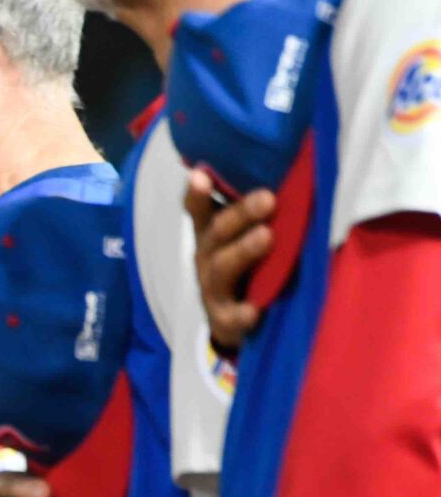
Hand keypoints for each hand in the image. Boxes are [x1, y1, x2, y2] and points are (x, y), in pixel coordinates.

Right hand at [185, 168, 275, 356]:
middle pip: (217, 232)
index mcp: (212, 233)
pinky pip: (230, 315)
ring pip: (222, 267)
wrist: (238, 322)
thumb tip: (300, 176)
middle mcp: (207, 256)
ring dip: (243, 250)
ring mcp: (212, 287)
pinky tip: (253, 310)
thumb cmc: (250, 267)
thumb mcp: (247, 237)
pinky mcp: (223, 317)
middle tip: (268, 199)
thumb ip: (261, 214)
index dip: (197, 193)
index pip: (199, 209)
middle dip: (241, 214)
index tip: (201, 174)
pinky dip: (241, 313)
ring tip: (266, 237)